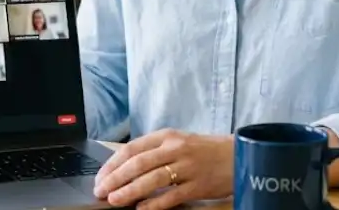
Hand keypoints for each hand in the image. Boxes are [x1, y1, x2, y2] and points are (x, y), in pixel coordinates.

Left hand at [93, 128, 233, 209]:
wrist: (238, 156)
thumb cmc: (204, 151)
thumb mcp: (178, 142)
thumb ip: (154, 152)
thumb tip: (124, 168)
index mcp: (167, 136)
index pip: (132, 148)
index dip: (113, 163)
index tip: (100, 177)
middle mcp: (175, 148)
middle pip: (138, 163)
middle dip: (115, 178)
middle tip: (101, 191)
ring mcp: (187, 167)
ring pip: (152, 179)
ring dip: (130, 190)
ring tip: (114, 200)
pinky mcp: (198, 185)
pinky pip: (172, 196)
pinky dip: (155, 203)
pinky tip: (141, 209)